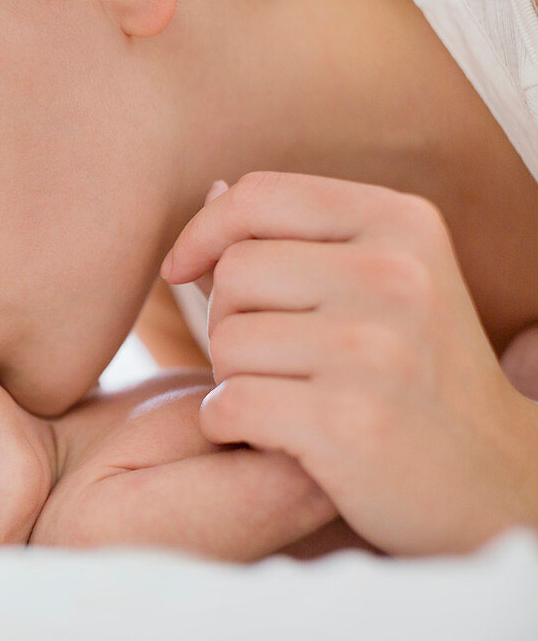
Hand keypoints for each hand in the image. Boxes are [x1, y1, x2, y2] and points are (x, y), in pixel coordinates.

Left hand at [162, 171, 537, 554]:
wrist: (492, 483)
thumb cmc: (414, 377)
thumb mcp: (382, 285)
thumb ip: (297, 239)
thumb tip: (210, 190)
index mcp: (401, 223)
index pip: (259, 195)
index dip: (203, 231)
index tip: (182, 269)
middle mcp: (395, 275)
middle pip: (232, 274)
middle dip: (230, 321)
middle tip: (279, 363)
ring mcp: (375, 349)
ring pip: (225, 343)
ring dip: (233, 380)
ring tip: (291, 399)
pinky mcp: (349, 422)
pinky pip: (228, 406)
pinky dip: (229, 426)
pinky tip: (272, 439)